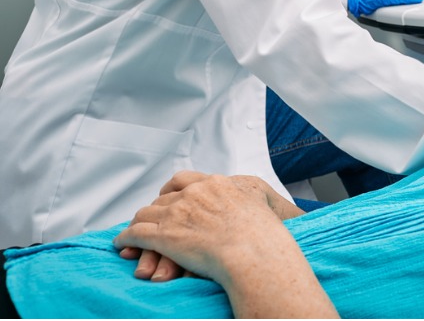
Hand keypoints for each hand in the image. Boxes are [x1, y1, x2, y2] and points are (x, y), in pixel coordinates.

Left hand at [117, 171, 303, 282]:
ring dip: (140, 224)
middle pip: (167, 195)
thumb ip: (260, 202)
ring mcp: (179, 212)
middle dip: (157, 207)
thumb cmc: (266, 238)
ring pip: (148, 213)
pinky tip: (124, 244)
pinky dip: (126, 238)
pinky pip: (136, 232)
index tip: (174, 197)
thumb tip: (290, 212)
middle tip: (153, 217)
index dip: (177, 190)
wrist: (255, 252)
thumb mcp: (268, 207)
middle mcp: (197, 193)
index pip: (189, 179)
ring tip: (135, 233)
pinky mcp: (165, 234)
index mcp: (220, 185)